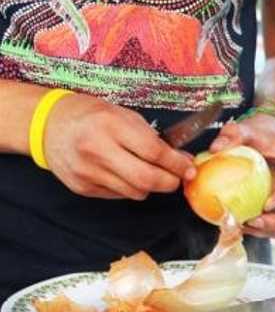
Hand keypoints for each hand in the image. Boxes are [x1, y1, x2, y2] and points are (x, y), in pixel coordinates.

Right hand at [43, 94, 193, 199]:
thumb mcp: (122, 115)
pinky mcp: (82, 187)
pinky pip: (119, 196)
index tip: (189, 168)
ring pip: (136, 193)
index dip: (177, 164)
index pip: (155, 153)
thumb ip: (152, 138)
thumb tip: (183, 160)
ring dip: (149, 186)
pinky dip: (129, 188)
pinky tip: (123, 174)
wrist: (47, 124)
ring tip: (147, 172)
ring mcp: (88, 171)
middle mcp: (97, 149)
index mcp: (110, 125)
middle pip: (147, 180)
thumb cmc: (92, 115)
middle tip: (176, 178)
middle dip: (169, 183)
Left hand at [206, 114, 274, 237]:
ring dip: (268, 231)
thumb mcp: (248, 129)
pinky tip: (239, 223)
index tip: (267, 201)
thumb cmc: (259, 135)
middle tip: (253, 221)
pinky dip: (260, 231)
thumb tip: (215, 149)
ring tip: (243, 224)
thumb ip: (234, 134)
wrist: (263, 142)